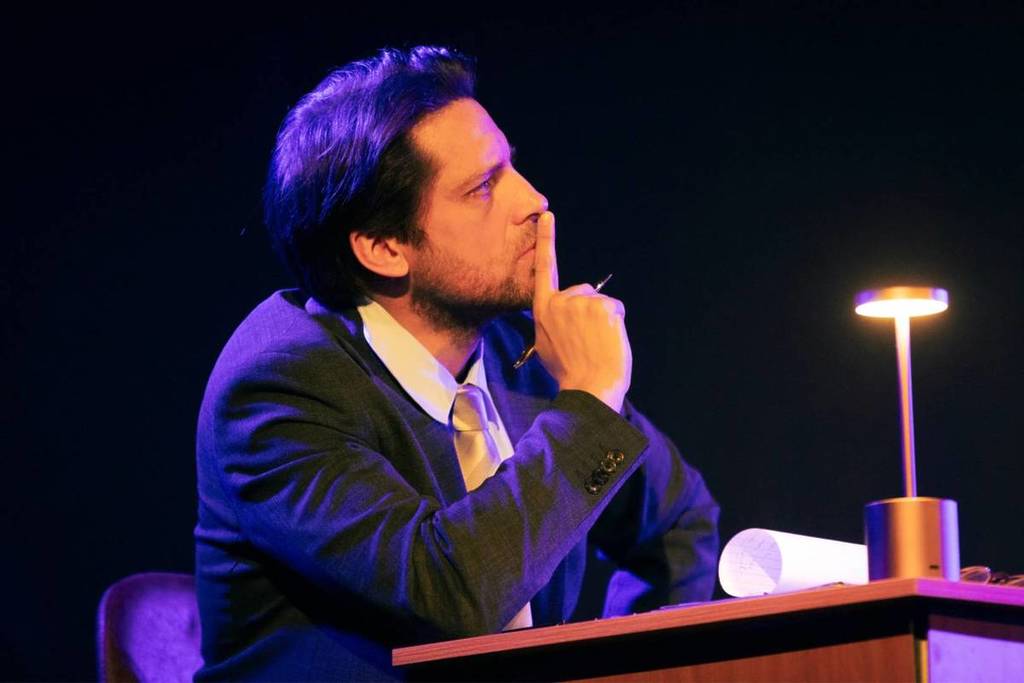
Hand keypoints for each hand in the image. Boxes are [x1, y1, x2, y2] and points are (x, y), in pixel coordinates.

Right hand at [532, 211, 631, 411]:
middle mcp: (559, 302)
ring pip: (601, 303)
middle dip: (590, 312)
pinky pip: (615, 308)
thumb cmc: (570, 374)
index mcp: (542, 312)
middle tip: (587, 342)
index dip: (546, 241)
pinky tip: (608, 340)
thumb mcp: (547, 346)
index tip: (547, 216)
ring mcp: (581, 302)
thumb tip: (563, 316)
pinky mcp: (602, 306)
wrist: (588, 388)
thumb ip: (552, 323)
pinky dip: (616, 324)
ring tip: (596, 345)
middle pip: (583, 293)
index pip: (544, 270)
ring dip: (604, 321)